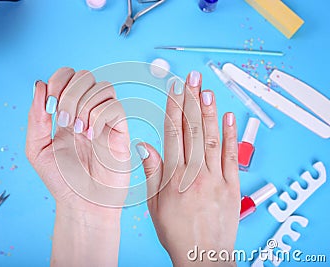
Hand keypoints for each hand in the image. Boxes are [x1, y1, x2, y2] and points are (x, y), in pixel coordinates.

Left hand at [26, 68, 129, 266]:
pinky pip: (115, 107)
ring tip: (78, 130)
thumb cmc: (62, 180)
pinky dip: (99, 117)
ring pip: (103, 87)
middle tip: (63, 120)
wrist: (83, 204)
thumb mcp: (37, 148)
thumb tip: (39, 84)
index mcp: (67, 112)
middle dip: (70, 94)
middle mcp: (87, 112)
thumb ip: (36, 117)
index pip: (68, 76)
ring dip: (85, 105)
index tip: (49, 105)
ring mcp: (105, 120)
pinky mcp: (120, 131)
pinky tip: (91, 135)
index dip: (58, 81)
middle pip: (85, 76)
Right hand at [139, 71, 239, 265]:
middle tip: (192, 78)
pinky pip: (232, 157)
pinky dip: (231, 135)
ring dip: (209, 112)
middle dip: (192, 101)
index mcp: (175, 177)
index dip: (173, 109)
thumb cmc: (177, 233)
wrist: (203, 257)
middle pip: (193, 130)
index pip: (173, 134)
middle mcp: (196, 174)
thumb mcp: (154, 205)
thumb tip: (144, 146)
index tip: (173, 90)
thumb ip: (152, 173)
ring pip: (212, 139)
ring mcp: (216, 179)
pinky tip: (227, 117)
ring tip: (206, 90)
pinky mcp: (232, 186)